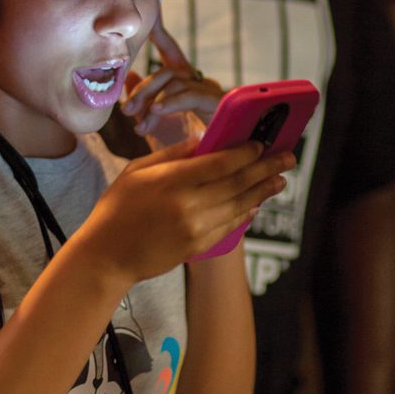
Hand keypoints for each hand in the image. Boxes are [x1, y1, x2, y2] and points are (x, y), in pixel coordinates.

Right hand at [70, 137, 294, 286]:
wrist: (107, 255)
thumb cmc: (118, 207)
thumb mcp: (138, 170)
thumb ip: (174, 154)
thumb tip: (204, 138)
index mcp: (172, 180)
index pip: (221, 162)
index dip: (246, 152)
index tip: (261, 143)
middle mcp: (189, 205)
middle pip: (238, 182)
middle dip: (266, 168)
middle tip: (288, 158)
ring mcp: (196, 228)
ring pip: (240, 205)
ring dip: (263, 190)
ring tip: (280, 179)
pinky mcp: (198, 246)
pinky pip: (230, 225)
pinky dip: (246, 212)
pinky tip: (257, 202)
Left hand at [122, 15, 223, 148]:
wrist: (214, 173)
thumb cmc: (188, 149)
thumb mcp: (158, 124)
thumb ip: (144, 101)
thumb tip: (129, 76)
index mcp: (187, 85)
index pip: (171, 53)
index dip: (160, 34)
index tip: (150, 17)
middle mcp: (201, 83)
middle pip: (166, 71)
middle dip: (143, 89)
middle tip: (126, 110)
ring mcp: (211, 92)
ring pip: (175, 81)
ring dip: (152, 103)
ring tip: (140, 126)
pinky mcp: (219, 105)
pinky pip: (190, 96)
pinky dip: (171, 103)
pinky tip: (156, 113)